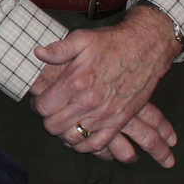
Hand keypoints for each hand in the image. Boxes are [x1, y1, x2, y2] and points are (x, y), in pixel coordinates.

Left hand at [30, 5, 180, 164]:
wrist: (146, 48)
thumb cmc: (112, 42)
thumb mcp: (82, 38)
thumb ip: (59, 49)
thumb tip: (37, 53)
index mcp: (75, 82)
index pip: (43, 107)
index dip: (38, 104)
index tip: (41, 100)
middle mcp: (88, 102)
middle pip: (54, 126)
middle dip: (49, 119)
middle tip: (53, 111)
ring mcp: (105, 115)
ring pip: (73, 138)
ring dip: (64, 132)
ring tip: (65, 122)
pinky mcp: (119, 121)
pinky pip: (97, 144)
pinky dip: (85, 144)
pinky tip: (81, 134)